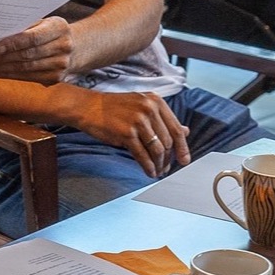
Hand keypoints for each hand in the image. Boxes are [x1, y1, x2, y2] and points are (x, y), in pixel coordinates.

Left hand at [0, 16, 73, 83]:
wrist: (77, 47)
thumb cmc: (49, 31)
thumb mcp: (41, 23)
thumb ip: (23, 27)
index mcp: (59, 27)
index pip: (33, 37)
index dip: (13, 44)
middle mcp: (64, 47)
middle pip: (28, 55)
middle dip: (2, 58)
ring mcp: (61, 65)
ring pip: (26, 69)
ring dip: (3, 69)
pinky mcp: (56, 78)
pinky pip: (29, 78)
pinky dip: (10, 75)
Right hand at [69, 89, 189, 176]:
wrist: (88, 107)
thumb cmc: (115, 108)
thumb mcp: (142, 107)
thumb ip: (163, 118)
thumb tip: (185, 131)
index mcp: (156, 102)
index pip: (176, 128)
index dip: (182, 147)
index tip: (184, 160)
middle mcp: (149, 109)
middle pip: (168, 141)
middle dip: (169, 159)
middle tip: (167, 169)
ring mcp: (138, 120)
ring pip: (157, 149)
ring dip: (159, 164)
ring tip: (158, 172)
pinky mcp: (126, 133)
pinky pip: (142, 154)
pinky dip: (148, 166)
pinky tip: (149, 172)